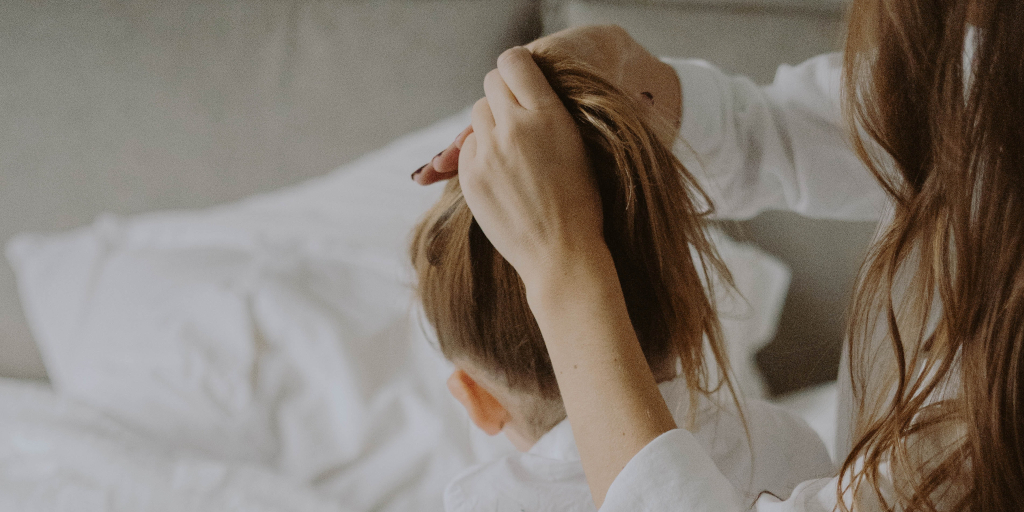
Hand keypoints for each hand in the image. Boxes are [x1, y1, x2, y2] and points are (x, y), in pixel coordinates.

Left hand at [457, 46, 604, 287]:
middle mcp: (515, 127)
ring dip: (491, 124)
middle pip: (491, 84)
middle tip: (517, 118)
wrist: (561, 253)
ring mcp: (489, 152)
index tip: (520, 80)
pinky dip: (480, 154)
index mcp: (549, 114)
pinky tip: (502, 176)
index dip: (515, 68)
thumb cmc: (580, 202)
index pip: (514, 62)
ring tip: (513, 152)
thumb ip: (548, 114)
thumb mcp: (578, 145)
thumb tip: (523, 93)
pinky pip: (468, 147)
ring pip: (478, 114)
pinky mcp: (470, 176)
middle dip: (502, 95)